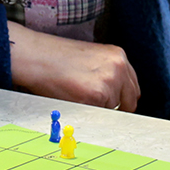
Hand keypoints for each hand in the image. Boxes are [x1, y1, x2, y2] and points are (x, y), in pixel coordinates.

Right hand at [7, 22, 139, 111]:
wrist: (37, 56)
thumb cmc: (57, 57)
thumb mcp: (91, 58)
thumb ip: (107, 72)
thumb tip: (117, 97)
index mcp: (118, 55)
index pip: (132, 86)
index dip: (123, 98)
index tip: (114, 104)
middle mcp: (119, 66)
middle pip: (129, 100)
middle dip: (115, 107)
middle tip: (95, 105)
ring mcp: (109, 81)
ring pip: (112, 108)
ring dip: (98, 108)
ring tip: (77, 93)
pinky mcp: (97, 95)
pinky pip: (99, 113)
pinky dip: (87, 111)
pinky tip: (74, 96)